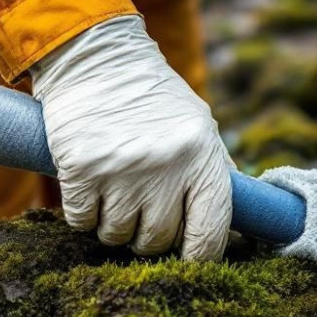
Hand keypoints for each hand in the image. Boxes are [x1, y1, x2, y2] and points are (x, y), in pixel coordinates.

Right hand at [30, 15, 231, 257]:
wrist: (97, 57)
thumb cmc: (153, 97)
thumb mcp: (199, 125)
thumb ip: (217, 172)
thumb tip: (236, 226)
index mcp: (201, 158)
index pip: (209, 234)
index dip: (199, 257)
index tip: (188, 259)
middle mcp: (165, 168)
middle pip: (157, 240)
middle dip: (148, 235)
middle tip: (141, 209)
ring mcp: (121, 171)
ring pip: (117, 236)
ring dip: (114, 224)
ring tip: (115, 191)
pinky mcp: (80, 170)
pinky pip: (82, 222)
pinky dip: (83, 214)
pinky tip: (89, 186)